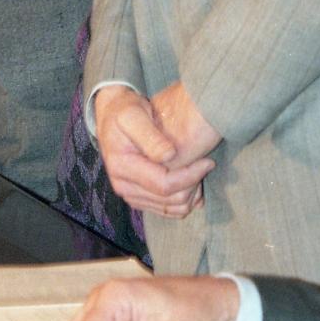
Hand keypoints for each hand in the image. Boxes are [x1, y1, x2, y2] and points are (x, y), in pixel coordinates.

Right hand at [95, 87, 213, 217]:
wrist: (111, 116)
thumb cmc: (124, 111)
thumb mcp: (133, 115)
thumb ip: (150, 135)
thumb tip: (169, 155)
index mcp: (122, 167)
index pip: (164, 184)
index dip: (190, 176)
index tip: (208, 161)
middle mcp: (123, 186)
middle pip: (168, 200)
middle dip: (193, 186)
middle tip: (207, 165)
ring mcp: (130, 194)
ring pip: (169, 209)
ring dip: (190, 195)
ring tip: (201, 173)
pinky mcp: (138, 197)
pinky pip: (165, 210)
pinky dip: (183, 201)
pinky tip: (194, 184)